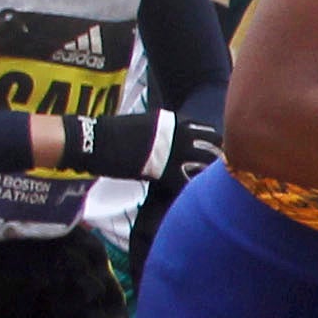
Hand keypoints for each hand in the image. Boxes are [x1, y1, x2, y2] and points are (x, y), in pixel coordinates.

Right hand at [58, 109, 215, 183]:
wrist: (95, 140)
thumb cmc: (116, 133)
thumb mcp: (147, 124)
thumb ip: (167, 131)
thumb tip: (178, 139)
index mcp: (175, 122)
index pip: (208, 131)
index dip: (215, 144)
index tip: (219, 153)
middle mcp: (179, 135)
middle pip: (214, 147)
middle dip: (219, 159)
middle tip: (222, 172)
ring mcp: (174, 152)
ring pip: (206, 165)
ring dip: (210, 175)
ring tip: (212, 186)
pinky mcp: (165, 171)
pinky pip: (188, 182)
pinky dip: (193, 189)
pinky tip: (193, 195)